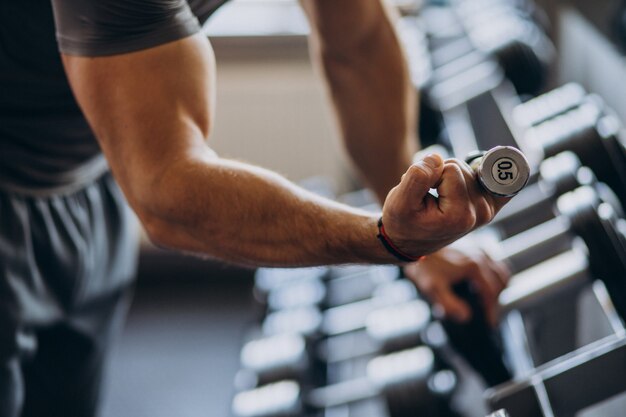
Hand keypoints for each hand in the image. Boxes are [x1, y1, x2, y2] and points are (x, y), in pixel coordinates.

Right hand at [381, 154, 509, 257]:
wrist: (410, 241)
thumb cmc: (403, 223)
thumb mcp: (399, 202)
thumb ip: (418, 177)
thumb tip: (437, 157)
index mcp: (460, 215)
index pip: (450, 168)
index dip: (431, 174)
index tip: (424, 194)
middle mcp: (480, 213)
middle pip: (462, 167)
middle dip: (441, 174)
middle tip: (429, 195)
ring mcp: (488, 210)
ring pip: (468, 168)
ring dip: (450, 177)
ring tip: (439, 196)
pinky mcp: (490, 205)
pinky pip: (497, 177)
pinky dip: (485, 173)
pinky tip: (473, 180)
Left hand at [404, 246, 510, 325]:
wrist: (414, 243)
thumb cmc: (423, 267)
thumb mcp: (433, 288)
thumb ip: (449, 305)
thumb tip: (466, 317)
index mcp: (474, 267)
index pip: (491, 293)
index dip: (491, 310)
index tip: (490, 323)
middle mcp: (480, 255)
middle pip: (500, 282)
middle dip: (495, 300)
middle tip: (487, 314)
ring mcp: (478, 248)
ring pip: (500, 270)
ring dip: (498, 286)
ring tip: (487, 300)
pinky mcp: (473, 245)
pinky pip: (493, 261)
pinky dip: (494, 275)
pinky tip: (482, 283)